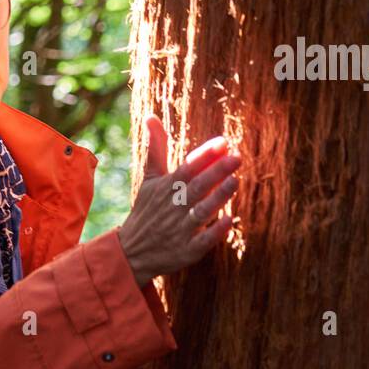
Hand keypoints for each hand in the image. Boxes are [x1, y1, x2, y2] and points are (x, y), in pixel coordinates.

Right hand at [116, 116, 240, 286]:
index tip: (223, 142)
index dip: (204, 155)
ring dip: (218, 197)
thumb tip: (151, 116)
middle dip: (216, 172)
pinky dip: (214, 231)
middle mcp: (172, 207)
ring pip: (200, 211)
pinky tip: (230, 219)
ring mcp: (179, 230)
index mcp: (165, 188)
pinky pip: (202, 240)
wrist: (131, 251)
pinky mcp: (186, 251)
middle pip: (196, 187)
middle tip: (237, 157)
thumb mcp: (149, 179)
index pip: (186, 168)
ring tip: (235, 181)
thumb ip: (156, 149)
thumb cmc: (146, 211)